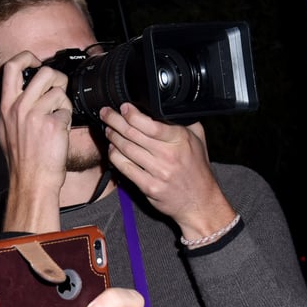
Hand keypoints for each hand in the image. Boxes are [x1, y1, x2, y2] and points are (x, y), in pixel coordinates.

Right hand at [0, 52, 72, 232]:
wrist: (32, 181)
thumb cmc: (21, 160)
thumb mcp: (4, 130)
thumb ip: (9, 107)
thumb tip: (15, 90)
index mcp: (6, 106)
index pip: (11, 67)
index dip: (27, 57)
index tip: (35, 61)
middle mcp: (19, 107)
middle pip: (44, 72)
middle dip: (57, 78)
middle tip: (57, 90)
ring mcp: (36, 115)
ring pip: (60, 91)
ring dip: (64, 103)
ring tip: (57, 118)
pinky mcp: (53, 124)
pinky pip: (68, 110)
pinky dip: (67, 121)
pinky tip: (59, 133)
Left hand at [100, 104, 235, 239]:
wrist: (199, 201)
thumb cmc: (197, 169)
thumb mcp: (198, 140)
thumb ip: (183, 122)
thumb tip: (166, 106)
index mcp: (181, 140)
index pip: (150, 124)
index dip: (132, 114)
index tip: (123, 108)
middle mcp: (169, 155)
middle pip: (133, 134)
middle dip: (115, 121)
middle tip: (106, 114)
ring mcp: (158, 172)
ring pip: (126, 150)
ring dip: (113, 138)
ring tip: (108, 130)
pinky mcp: (148, 187)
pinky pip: (125, 168)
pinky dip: (115, 157)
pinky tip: (112, 150)